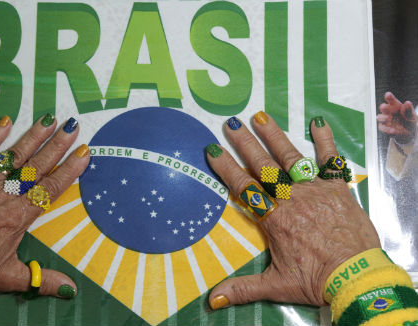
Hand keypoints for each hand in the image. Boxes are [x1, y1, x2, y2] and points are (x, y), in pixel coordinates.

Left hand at [0, 115, 88, 297]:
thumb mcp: (11, 276)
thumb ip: (43, 279)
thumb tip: (71, 290)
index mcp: (21, 214)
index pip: (52, 186)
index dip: (70, 169)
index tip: (84, 152)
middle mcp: (8, 194)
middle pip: (38, 164)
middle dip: (57, 144)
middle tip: (73, 126)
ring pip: (15, 155)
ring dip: (33, 136)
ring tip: (49, 119)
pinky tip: (6, 121)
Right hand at [207, 113, 380, 307]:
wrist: (357, 276)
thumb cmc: (317, 279)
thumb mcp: (277, 286)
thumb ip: (243, 288)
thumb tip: (213, 300)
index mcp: (274, 218)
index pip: (244, 188)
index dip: (226, 168)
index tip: (212, 150)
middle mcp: (291, 199)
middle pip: (263, 167)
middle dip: (245, 144)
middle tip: (231, 124)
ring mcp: (315, 190)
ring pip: (290, 159)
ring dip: (274, 137)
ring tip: (260, 117)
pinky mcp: (337, 189)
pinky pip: (330, 161)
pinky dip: (325, 141)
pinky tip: (317, 122)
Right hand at [377, 92, 416, 142]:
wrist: (409, 133)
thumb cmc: (410, 121)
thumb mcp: (412, 116)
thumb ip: (409, 111)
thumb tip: (407, 103)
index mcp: (395, 106)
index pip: (391, 100)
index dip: (389, 97)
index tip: (388, 94)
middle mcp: (388, 112)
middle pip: (383, 107)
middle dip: (383, 107)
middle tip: (385, 107)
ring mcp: (384, 120)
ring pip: (379, 117)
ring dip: (383, 118)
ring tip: (389, 118)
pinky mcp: (383, 128)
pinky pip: (383, 128)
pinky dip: (388, 129)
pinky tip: (394, 130)